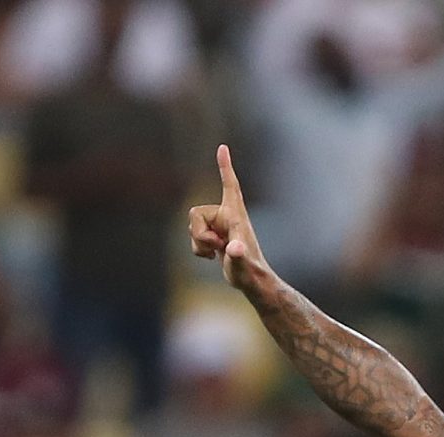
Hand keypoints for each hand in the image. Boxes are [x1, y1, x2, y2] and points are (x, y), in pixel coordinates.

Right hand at [189, 145, 271, 293]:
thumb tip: (234, 248)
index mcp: (235, 214)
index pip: (229, 185)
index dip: (225, 167)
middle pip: (194, 213)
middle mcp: (226, 215)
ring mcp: (219, 226)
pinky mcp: (214, 236)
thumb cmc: (250, 272)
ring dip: (200, 243)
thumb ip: (237, 255)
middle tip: (215, 247)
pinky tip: (214, 256)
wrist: (251, 282)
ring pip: (192, 227)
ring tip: (217, 252)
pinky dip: (199, 249)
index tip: (222, 147)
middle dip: (198, 233)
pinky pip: (193, 237)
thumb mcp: (241, 263)